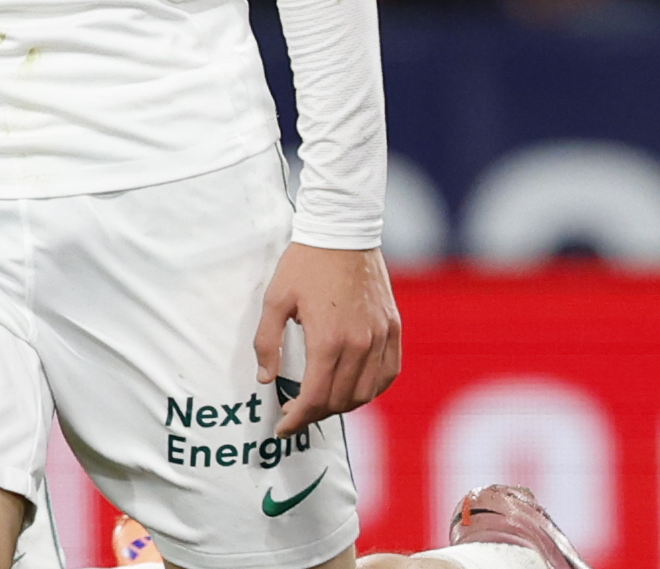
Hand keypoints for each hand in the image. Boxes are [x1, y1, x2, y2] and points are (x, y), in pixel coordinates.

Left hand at [256, 242, 399, 435]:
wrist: (342, 232)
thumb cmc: (304, 264)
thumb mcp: (274, 300)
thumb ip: (267, 343)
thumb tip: (266, 379)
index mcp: (328, 340)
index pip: (315, 398)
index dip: (297, 419)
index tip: (282, 427)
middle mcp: (360, 345)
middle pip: (341, 400)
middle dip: (315, 415)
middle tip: (295, 414)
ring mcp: (381, 338)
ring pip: (366, 393)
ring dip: (342, 406)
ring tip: (320, 403)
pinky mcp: (393, 329)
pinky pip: (388, 374)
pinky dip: (371, 390)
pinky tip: (354, 389)